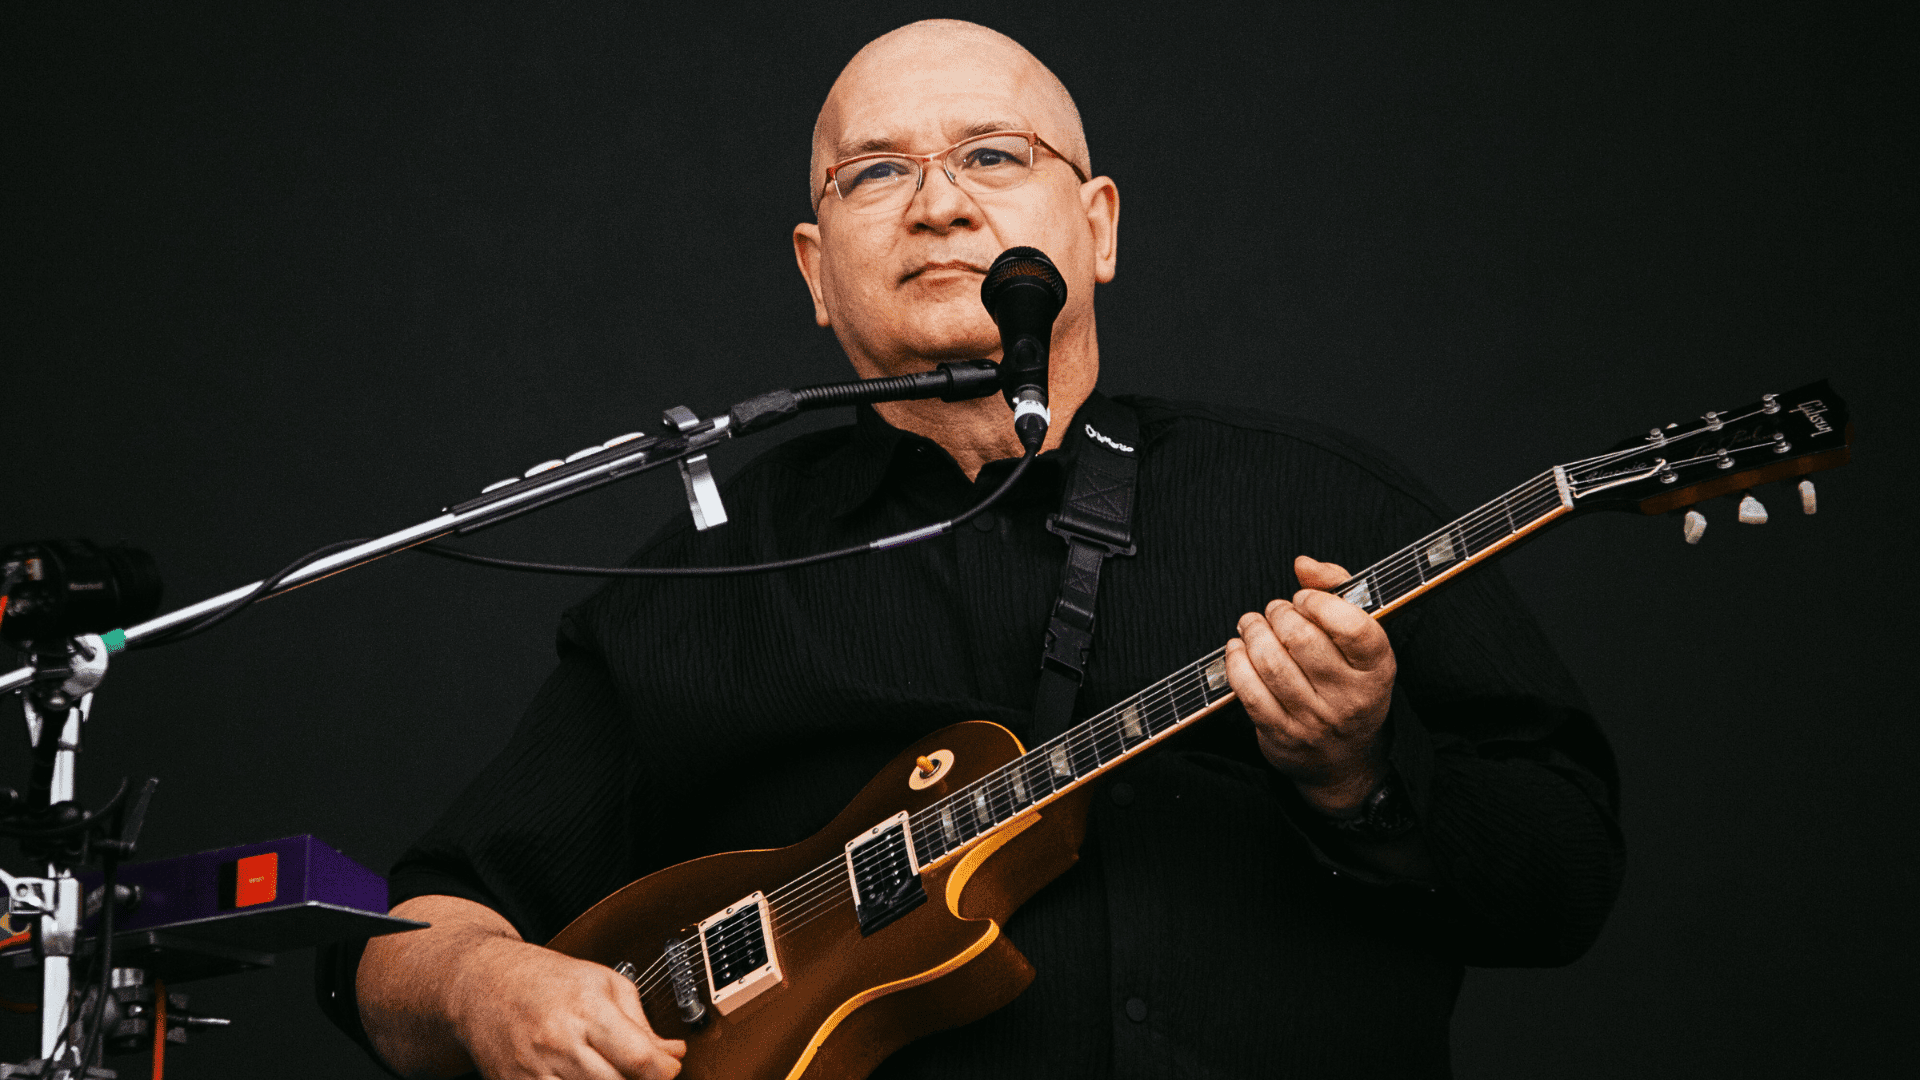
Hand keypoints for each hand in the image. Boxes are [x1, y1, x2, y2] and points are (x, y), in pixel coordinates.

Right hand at [452, 936, 686, 1079]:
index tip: (668, 1070)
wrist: (482, 982)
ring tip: (612, 1073)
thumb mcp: (604, 982)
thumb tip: (673, 1055)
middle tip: (641, 1075)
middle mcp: (560, 1042)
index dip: (664, 1073)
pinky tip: (584, 1078)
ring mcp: (535, 1070)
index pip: (639, 1059)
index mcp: (588, 1009)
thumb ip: (642, 1023)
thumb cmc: (546, 979)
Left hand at [1225, 554, 1396, 812]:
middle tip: (1275, 610)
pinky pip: (1249, 692)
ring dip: (1253, 633)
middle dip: (1278, 613)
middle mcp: (1350, 697)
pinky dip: (1236, 662)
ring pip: (1271, 664)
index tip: (1304, 598)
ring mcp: (1315, 720)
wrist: (1346, 759)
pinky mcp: (1282, 736)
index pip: (1353, 626)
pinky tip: (1238, 649)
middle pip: (1301, 640)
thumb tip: (1302, 564)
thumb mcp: (1360, 638)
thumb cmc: (1350, 682)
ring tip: (1252, 624)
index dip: (1319, 602)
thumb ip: (1338, 590)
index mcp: (1378, 668)